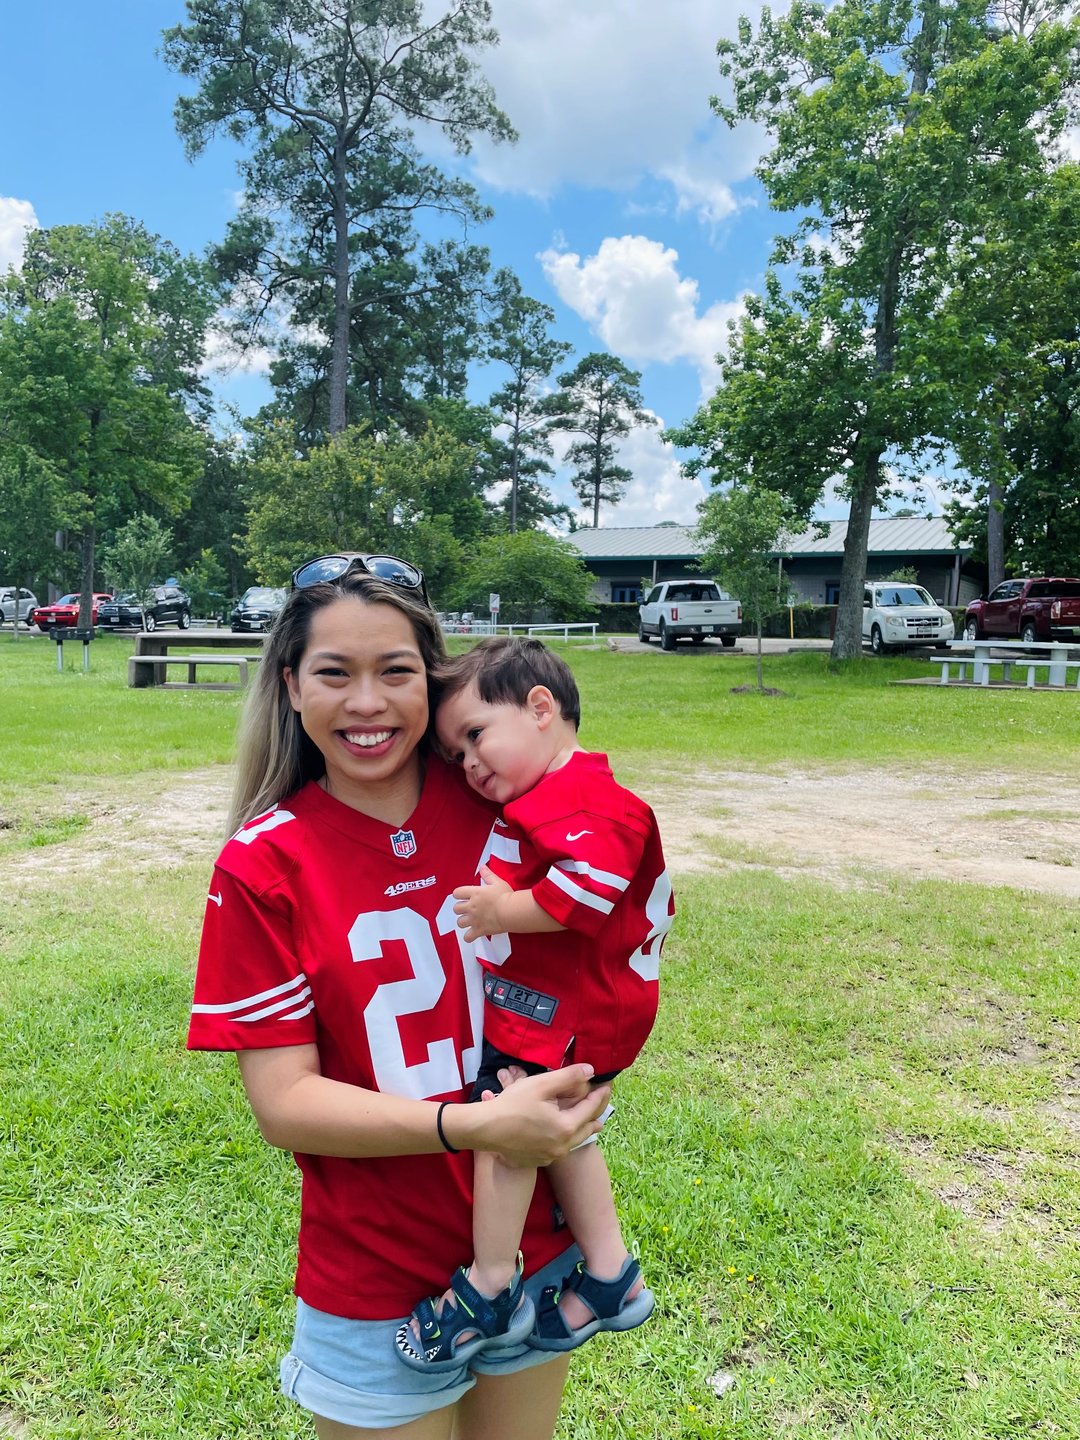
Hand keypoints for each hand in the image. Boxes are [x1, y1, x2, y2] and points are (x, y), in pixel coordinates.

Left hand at [453, 865, 511, 941]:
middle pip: (456, 909)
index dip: (458, 895)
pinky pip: (468, 937)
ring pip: (460, 923)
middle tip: (468, 909)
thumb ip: (488, 875)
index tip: (463, 896)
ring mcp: (474, 919)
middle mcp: (471, 906)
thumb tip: (482, 867)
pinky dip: (469, 937)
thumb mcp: (497, 882)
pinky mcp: (479, 930)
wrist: (511, 911)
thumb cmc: (506, 896)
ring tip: (470, 921)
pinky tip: (473, 934)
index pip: (457, 893)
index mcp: (474, 893)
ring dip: (464, 922)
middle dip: (460, 909)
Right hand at [471, 1065, 611, 1167]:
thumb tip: (590, 1071)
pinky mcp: (538, 1161)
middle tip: (600, 1101)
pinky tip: (561, 1131)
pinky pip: (559, 1149)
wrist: (484, 1129)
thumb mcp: (541, 1084)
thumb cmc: (512, 1104)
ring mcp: (550, 1157)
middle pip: (587, 1128)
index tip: (606, 1086)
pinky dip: (565, 1137)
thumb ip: (568, 1077)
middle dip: (595, 1112)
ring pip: (574, 1141)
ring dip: (582, 1127)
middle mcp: (562, 1147)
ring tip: (590, 1119)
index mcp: (566, 1128)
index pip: (590, 1109)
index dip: (599, 1095)